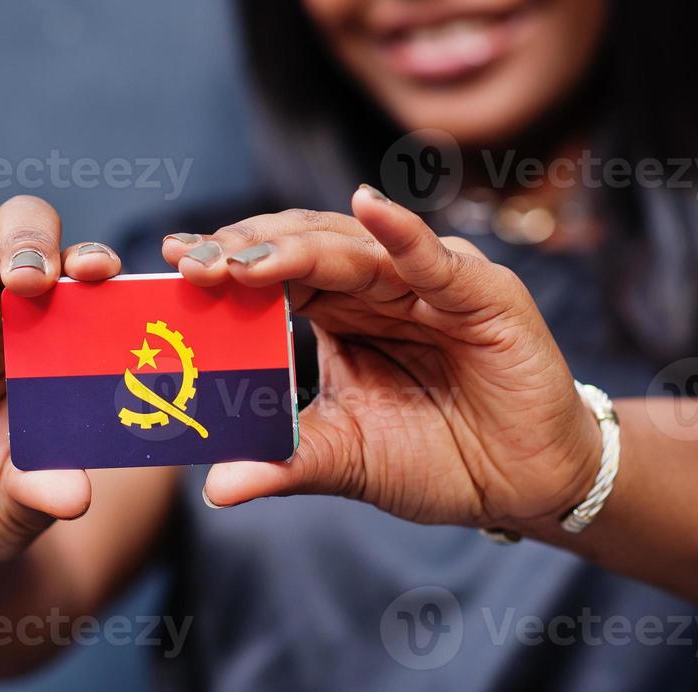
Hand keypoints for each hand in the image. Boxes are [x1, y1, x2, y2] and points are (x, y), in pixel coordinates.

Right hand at [0, 197, 122, 561]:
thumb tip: (76, 494)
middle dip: (30, 239)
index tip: (102, 272)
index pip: (76, 267)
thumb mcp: (24, 499)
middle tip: (34, 280)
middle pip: (19, 225)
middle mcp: (4, 305)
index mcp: (56, 328)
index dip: (89, 257)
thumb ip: (46, 486)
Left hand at [163, 186, 601, 534]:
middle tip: (191, 262)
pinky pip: (435, 261)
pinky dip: (403, 234)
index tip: (172, 268)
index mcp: (341, 312)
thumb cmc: (439, 458)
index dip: (227, 266)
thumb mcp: (350, 460)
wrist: (525, 484)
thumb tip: (214, 488)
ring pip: (355, 250)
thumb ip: (287, 462)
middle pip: (303, 249)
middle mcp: (379, 285)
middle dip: (245, 251)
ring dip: (298, 248)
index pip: (275, 274)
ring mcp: (430, 281)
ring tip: (246, 255)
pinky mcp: (482, 294)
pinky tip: (370, 210)